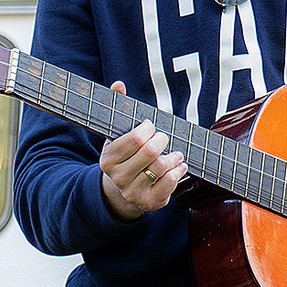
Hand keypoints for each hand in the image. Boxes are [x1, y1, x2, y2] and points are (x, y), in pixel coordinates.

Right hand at [97, 83, 186, 220]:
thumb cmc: (125, 156)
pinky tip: (179, 165)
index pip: (135, 139)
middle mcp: (118, 177)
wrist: (123, 191)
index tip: (150, 127)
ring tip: (175, 153)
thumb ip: (119, 109)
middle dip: (162, 140)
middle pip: (150, 151)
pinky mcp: (149, 202)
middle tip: (163, 138)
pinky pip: (170, 183)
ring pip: (162, 166)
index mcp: (108, 159)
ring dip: (173, 156)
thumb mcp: (118, 135)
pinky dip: (179, 171)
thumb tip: (118, 84)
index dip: (148, 129)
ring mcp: (133, 192)